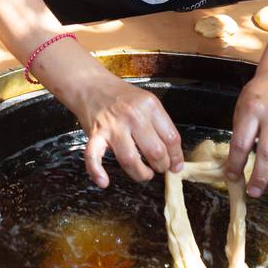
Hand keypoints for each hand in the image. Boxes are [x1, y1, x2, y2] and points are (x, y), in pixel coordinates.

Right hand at [67, 72, 183, 187]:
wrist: (91, 85)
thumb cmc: (121, 96)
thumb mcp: (146, 101)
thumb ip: (160, 126)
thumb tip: (173, 157)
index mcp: (150, 106)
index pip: (172, 138)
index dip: (176, 157)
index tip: (176, 165)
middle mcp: (133, 115)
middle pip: (155, 151)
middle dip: (161, 166)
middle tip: (159, 168)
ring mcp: (113, 126)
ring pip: (131, 160)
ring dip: (141, 174)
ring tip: (144, 173)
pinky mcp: (95, 134)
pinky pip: (94, 156)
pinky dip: (97, 172)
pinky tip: (104, 182)